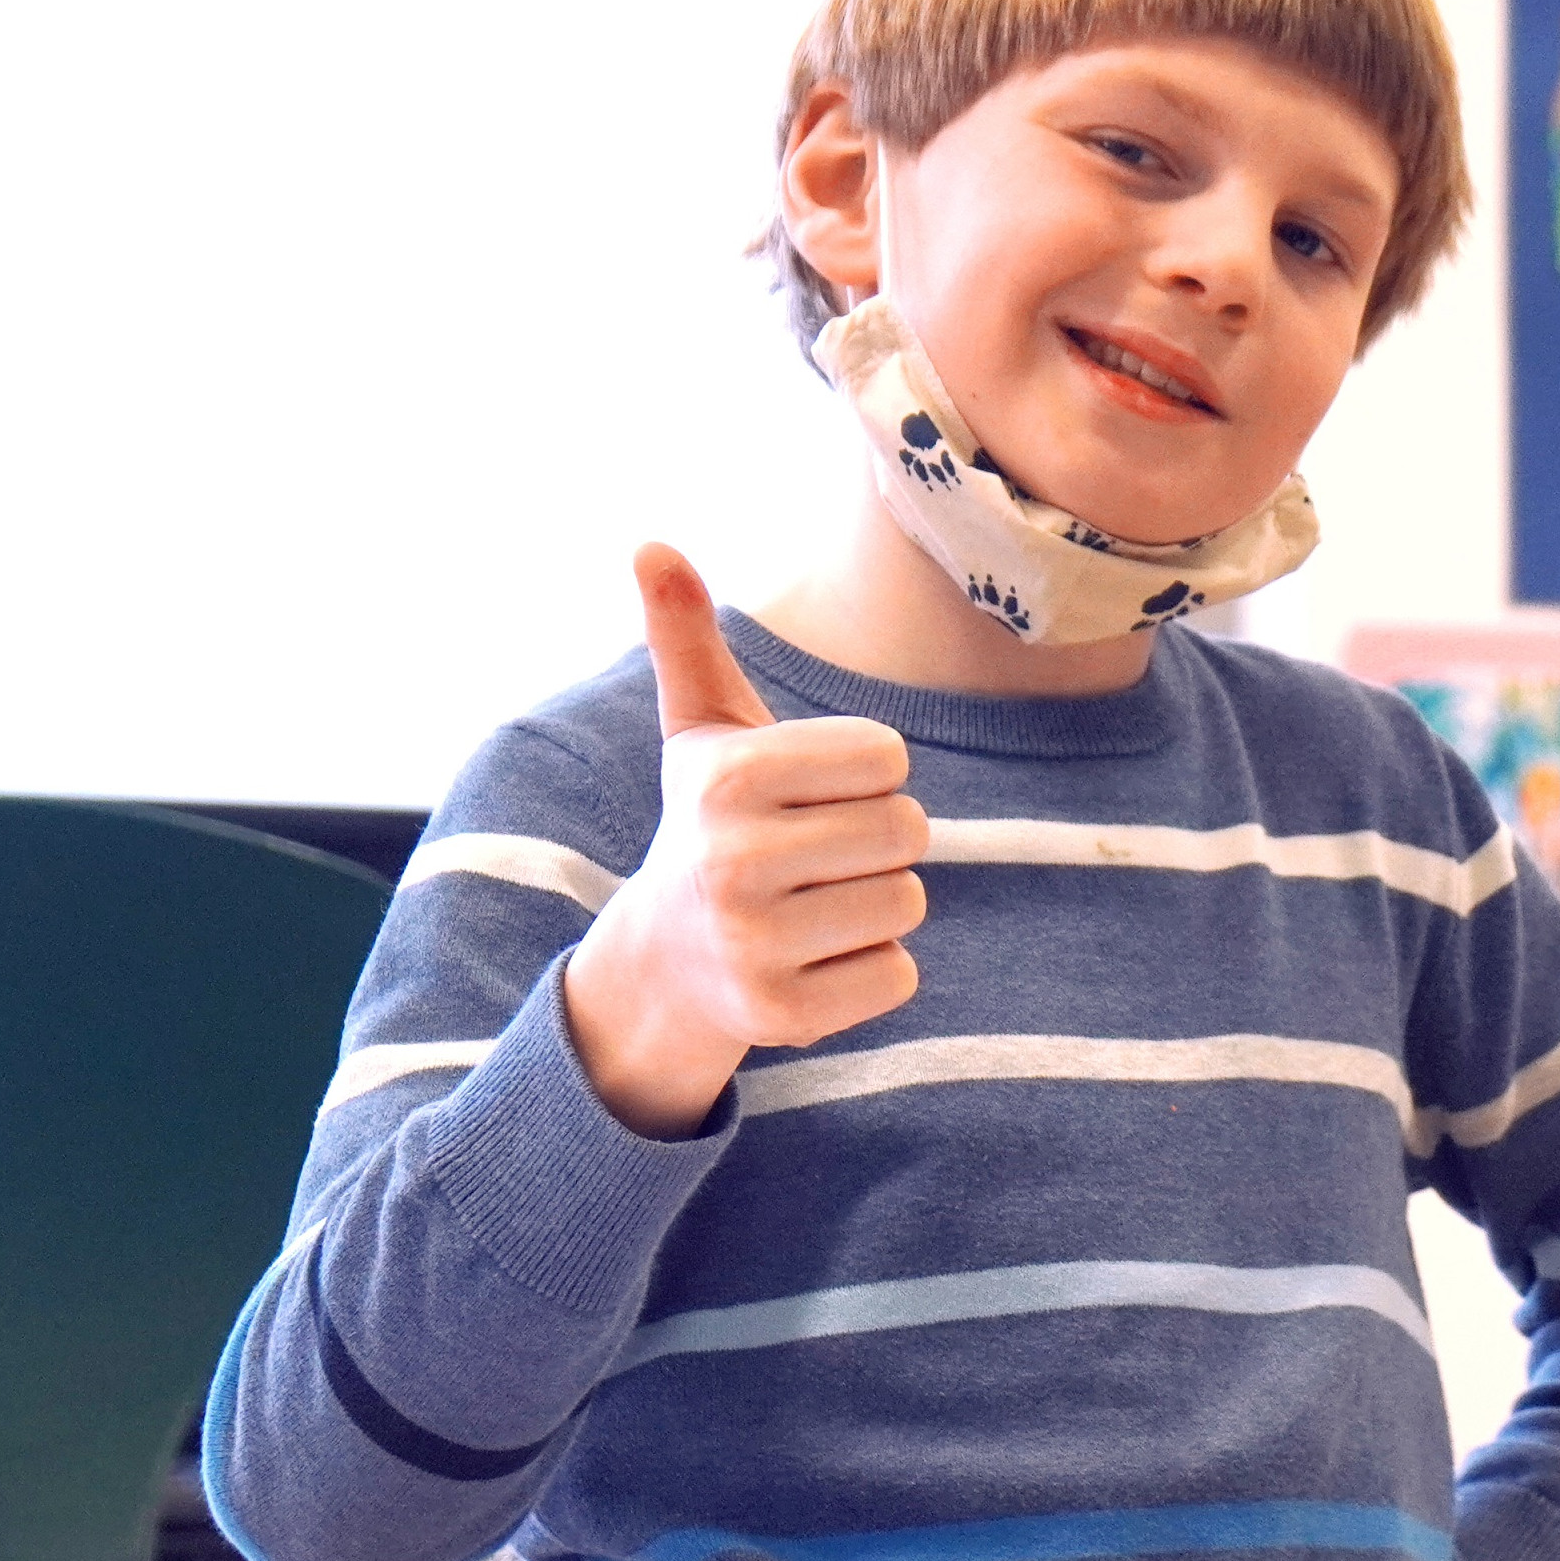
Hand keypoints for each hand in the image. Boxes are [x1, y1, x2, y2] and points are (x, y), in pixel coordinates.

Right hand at [563, 544, 927, 1138]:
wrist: (663, 965)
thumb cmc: (709, 826)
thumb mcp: (699, 733)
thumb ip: (686, 638)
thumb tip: (650, 542)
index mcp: (727, 778)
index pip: (889, 758)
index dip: (867, 775)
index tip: (812, 795)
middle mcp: (733, 861)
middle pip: (908, 832)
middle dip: (880, 841)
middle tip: (817, 857)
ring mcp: (754, 946)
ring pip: (908, 904)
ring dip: (878, 905)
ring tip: (814, 907)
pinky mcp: (782, 1018)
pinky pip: (899, 975)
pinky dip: (872, 969)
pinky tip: (814, 961)